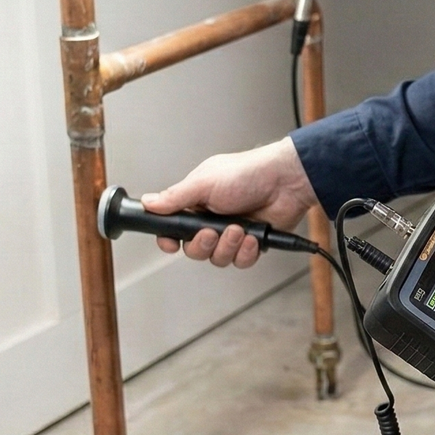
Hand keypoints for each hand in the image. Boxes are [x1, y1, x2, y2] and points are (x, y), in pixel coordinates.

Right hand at [144, 137, 317, 267]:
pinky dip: (246, 252)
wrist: (286, 181)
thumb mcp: (204, 183)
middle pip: (194, 250)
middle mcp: (212, 219)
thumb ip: (175, 198)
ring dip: (227, 247)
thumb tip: (148, 203)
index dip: (170, 240)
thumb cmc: (248, 173)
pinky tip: (252, 237)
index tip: (171, 244)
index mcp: (197, 203)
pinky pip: (240, 261)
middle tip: (212, 232)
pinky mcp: (252, 243)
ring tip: (239, 229)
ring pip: (217, 258)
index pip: (174, 229)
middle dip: (202, 244)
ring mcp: (232, 233)